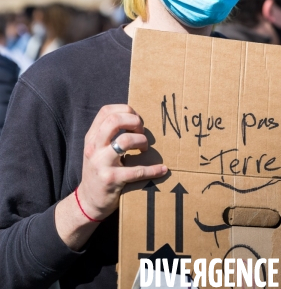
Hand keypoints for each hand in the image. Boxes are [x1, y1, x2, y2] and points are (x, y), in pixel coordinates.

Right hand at [77, 104, 166, 220]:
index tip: (137, 119)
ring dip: (142, 141)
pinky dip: (153, 169)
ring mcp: (101, 163)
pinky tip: (162, 169)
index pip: (106, 111)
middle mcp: (94, 147)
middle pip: (114, 121)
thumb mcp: (96, 149)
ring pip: (125, 141)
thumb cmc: (98, 171)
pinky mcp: (111, 180)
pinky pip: (137, 171)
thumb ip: (108, 134)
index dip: (125, 110)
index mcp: (91, 137)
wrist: (88, 202)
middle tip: (142, 132)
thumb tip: (135, 119)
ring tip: (145, 149)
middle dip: (134, 122)